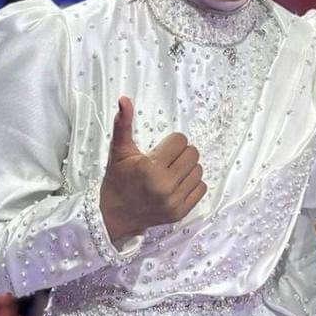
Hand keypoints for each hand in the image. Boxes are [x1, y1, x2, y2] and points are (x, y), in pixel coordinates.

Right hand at [99, 97, 206, 242]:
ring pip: (199, 170)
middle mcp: (164, 186)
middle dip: (180, 154)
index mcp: (150, 168)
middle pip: (193, 154)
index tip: (160, 151)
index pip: (180, 141)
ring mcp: (174, 202)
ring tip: (171, 172)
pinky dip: (192, 184)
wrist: (114, 216)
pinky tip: (177, 184)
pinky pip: (201, 188)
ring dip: (187, 168)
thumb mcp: (119, 151)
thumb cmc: (118, 180)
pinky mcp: (180, 212)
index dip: (170, 143)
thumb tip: (124, 99)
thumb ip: (123, 124)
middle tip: (166, 161)